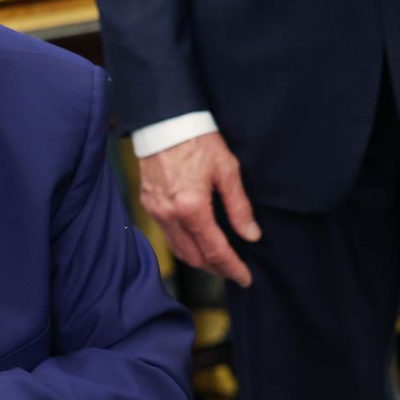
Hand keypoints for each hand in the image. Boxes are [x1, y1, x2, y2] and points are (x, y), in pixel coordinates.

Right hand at [137, 131, 260, 286]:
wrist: (164, 121)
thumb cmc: (198, 140)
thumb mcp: (227, 170)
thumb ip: (239, 207)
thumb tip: (251, 235)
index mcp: (192, 208)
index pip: (215, 250)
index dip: (232, 268)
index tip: (246, 278)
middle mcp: (170, 215)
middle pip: (194, 257)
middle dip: (216, 269)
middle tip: (234, 271)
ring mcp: (156, 211)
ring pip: (178, 249)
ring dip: (199, 260)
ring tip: (218, 261)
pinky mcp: (148, 204)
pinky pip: (167, 235)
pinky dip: (183, 245)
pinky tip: (196, 241)